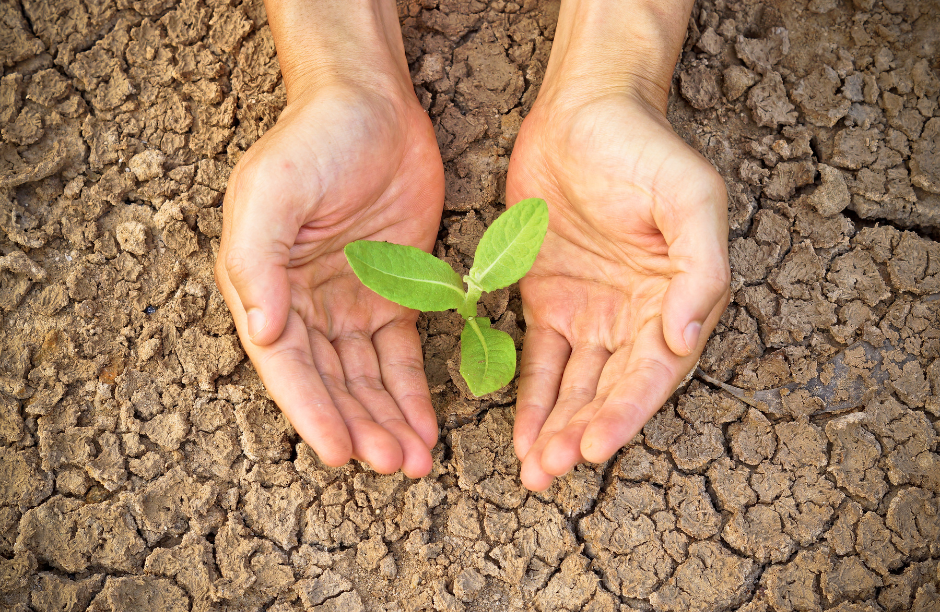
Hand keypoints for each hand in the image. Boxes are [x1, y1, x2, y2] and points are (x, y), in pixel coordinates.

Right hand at [215, 2, 443, 476]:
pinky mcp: (395, 294)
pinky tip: (428, 424)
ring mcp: (350, 303)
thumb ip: (258, 261)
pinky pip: (402, 355)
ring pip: (368, 379)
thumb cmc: (314, 142)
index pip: (287, 364)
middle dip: (361, 427)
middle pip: (332, 382)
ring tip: (416, 460)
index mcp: (264, 286)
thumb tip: (261, 331)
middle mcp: (303, 304)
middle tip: (394, 464)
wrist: (372, 105)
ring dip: (389, 420)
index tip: (340, 453)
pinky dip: (412, 392)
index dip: (311, 410)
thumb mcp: (273, 191)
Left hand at [507, 2, 728, 489]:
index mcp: (677, 301)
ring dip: (555, 428)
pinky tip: (520, 433)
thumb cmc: (645, 150)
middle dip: (581, 433)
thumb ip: (702, 266)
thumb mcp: (691, 196)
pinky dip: (531, 397)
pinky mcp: (546, 299)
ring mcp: (590, 312)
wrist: (585, 111)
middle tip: (549, 470)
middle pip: (610, 391)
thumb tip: (689, 336)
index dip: (625, 413)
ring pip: (574, 386)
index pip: (653, 374)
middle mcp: (636, 317)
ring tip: (534, 469)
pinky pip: (538, 359)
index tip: (593, 447)